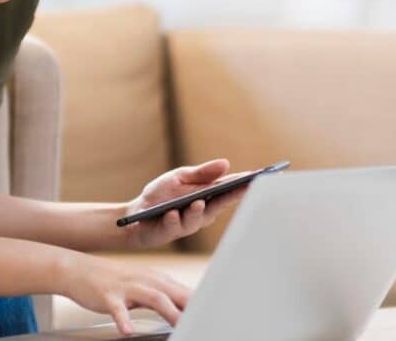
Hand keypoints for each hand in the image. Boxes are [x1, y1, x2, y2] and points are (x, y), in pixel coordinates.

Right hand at [58, 252, 192, 334]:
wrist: (78, 270)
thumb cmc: (113, 282)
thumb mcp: (141, 286)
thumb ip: (162, 297)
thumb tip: (184, 309)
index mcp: (156, 279)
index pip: (184, 292)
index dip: (200, 305)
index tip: (213, 317)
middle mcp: (145, 280)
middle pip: (174, 293)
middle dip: (191, 307)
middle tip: (204, 323)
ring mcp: (127, 286)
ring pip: (154, 298)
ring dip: (169, 312)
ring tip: (181, 326)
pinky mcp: (108, 295)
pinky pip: (117, 309)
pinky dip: (123, 320)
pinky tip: (128, 331)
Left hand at [121, 159, 251, 249]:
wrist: (135, 214)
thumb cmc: (161, 194)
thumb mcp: (180, 177)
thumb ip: (201, 173)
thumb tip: (226, 163)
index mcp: (207, 196)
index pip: (229, 189)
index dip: (245, 184)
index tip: (260, 176)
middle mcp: (202, 212)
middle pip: (220, 203)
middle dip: (233, 196)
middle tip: (244, 187)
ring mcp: (187, 223)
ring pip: (197, 218)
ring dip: (197, 210)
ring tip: (198, 202)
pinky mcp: (170, 231)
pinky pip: (174, 226)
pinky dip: (173, 219)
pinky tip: (173, 213)